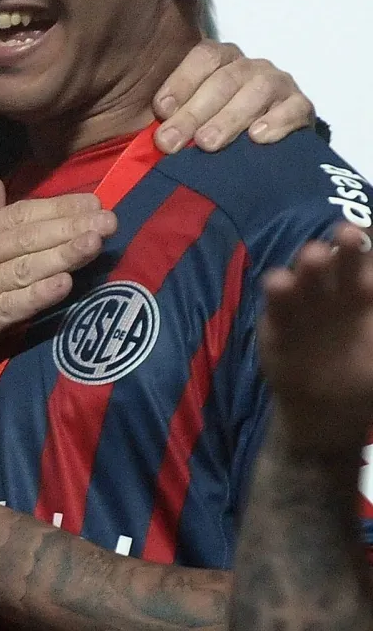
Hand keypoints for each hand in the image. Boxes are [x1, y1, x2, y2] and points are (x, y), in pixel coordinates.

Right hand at [0, 179, 116, 383]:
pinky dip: (37, 295)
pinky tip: (64, 284)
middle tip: (108, 218)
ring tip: (95, 243)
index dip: (55, 208)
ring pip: (22, 268)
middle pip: (24, 236)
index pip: (15, 215)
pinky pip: (10, 306)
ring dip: (62, 254)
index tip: (91, 201)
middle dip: (68, 226)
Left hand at [152, 40, 314, 152]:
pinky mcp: (301, 106)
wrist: (263, 141)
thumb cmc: (211, 125)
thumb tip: (136, 130)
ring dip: (228, 119)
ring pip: (256, 92)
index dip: (180, 81)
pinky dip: (276, 122)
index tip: (160, 110)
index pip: (202, 57)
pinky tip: (258, 138)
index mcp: (218, 59)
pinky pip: (293, 109)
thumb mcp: (185, 113)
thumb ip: (166, 114)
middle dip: (193, 112)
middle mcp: (248, 66)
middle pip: (223, 81)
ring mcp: (277, 83)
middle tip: (171, 142)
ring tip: (207, 143)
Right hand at [260, 223, 372, 455]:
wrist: (323, 411)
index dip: (370, 247)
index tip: (370, 229)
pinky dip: (279, 292)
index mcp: (366, 297)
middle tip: (350, 233)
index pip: (369, 264)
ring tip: (315, 255)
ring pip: (308, 279)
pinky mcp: (278, 322)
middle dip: (348, 249)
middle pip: (344, 266)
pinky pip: (279, 305)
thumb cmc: (362, 377)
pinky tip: (280, 282)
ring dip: (311, 266)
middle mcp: (336, 294)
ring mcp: (306, 306)